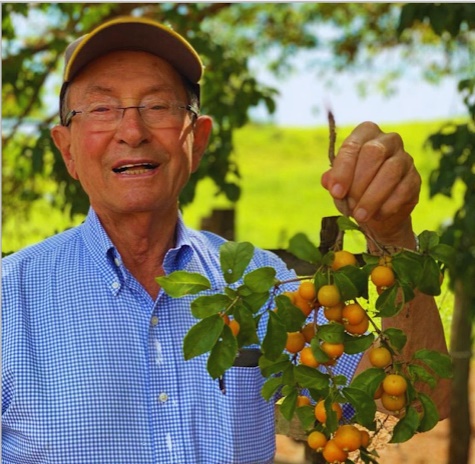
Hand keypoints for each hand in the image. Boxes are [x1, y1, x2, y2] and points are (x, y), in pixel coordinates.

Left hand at [321, 121, 420, 246]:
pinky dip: (387, 206)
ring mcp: (405, 158)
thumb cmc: (354, 191)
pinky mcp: (415, 178)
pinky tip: (377, 216)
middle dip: (358, 182)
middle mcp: (388, 141)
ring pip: (391, 171)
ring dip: (372, 197)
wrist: (377, 213)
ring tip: (360, 215)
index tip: (336, 192)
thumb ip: (332, 180)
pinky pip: (403, 189)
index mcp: (365, 135)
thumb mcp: (339, 185)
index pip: (353, 145)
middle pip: (374, 152)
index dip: (342, 169)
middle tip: (349, 204)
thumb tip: (328, 180)